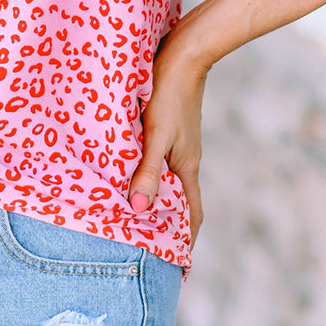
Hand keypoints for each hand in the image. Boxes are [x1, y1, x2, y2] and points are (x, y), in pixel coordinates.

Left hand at [128, 35, 208, 243]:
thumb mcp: (155, 135)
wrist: (184, 54)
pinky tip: (135, 177)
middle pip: (180, 204)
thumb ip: (147, 172)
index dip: (186, 244)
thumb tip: (137, 211)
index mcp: (186, 168)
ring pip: (169, 183)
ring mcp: (179, 146)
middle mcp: (185, 161)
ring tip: (140, 222)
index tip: (181, 271)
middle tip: (154, 252)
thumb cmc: (168, 94)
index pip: (190, 217)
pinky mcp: (170, 130)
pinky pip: (162, 164)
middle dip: (170, 229)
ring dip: (159, 203)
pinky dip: (151, 178)